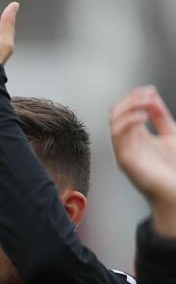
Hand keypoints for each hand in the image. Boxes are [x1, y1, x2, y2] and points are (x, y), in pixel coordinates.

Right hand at [110, 86, 175, 236]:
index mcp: (135, 136)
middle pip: (115, 114)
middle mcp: (126, 143)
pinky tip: (143, 117)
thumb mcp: (170, 135)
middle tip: (146, 94)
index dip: (133, 97)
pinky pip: (118, 137)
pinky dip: (129, 122)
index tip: (150, 90)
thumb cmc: (173, 169)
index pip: (124, 111)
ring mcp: (123, 151)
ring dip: (129, 108)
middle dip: (130, 100)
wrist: (175, 193)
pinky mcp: (125, 160)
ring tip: (146, 102)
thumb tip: (152, 96)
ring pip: (114, 122)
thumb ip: (160, 117)